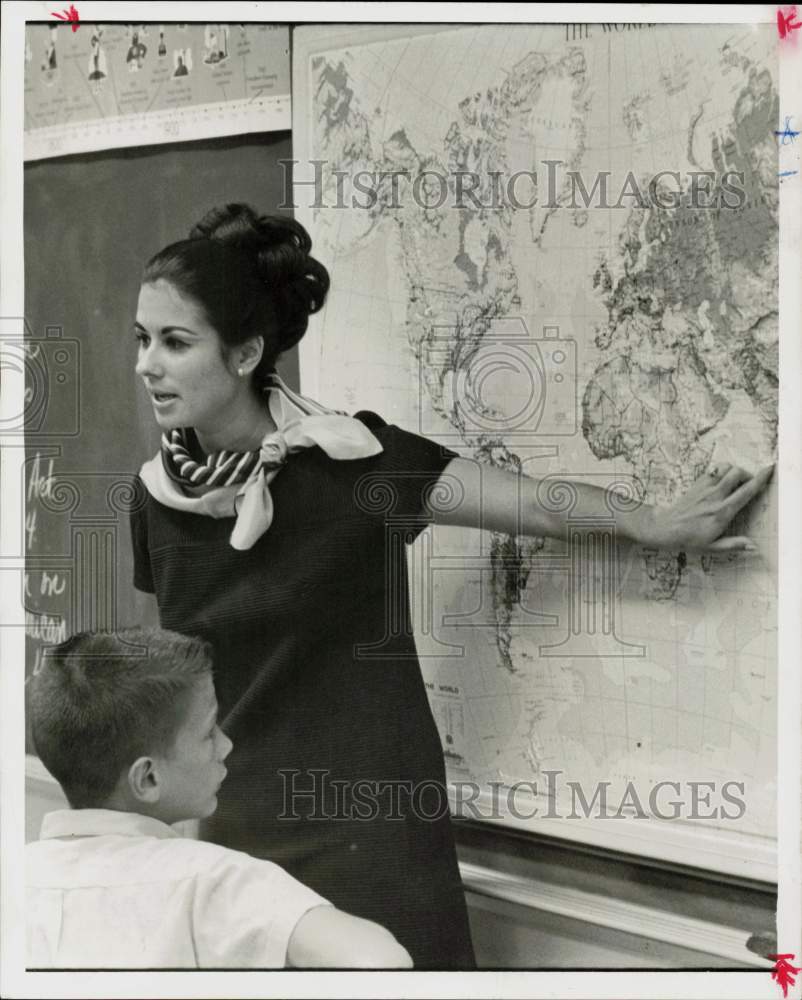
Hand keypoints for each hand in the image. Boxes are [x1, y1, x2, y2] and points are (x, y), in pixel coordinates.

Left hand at [641, 463, 774, 551]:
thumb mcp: (711, 548)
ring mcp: (704, 488)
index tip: (770, 470)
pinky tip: (721, 484)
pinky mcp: (696, 485)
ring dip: (735, 471)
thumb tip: (753, 547)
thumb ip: (733, 545)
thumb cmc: (687, 539)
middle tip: (751, 484)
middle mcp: (715, 497)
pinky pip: (713, 471)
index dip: (760, 479)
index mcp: (722, 512)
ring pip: (725, 468)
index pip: (746, 492)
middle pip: (737, 473)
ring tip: (737, 483)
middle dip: (749, 474)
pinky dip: (721, 472)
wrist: (663, 528)